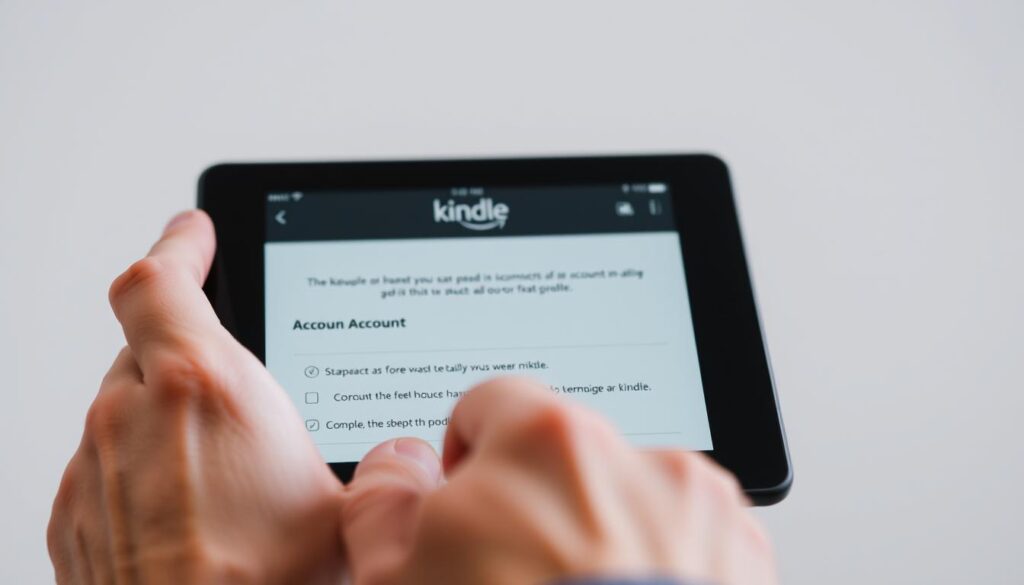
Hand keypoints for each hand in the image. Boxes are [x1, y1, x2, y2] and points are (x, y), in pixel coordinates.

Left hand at [47, 211, 344, 583]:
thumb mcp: (340, 505)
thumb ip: (359, 458)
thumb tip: (394, 458)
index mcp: (205, 390)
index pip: (160, 279)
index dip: (179, 244)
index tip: (196, 231)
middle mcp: (131, 418)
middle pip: (146, 345)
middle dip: (187, 350)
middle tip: (234, 387)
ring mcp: (94, 469)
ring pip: (124, 406)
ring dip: (165, 415)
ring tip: (219, 471)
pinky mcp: (74, 516)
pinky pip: (106, 462)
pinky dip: (141, 466)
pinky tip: (187, 512)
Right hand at [342, 377, 777, 584]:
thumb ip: (383, 506)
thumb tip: (394, 467)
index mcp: (546, 443)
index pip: (492, 404)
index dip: (468, 458)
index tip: (467, 507)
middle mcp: (634, 457)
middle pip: (567, 457)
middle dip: (539, 504)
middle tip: (518, 579)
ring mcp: (698, 510)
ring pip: (629, 499)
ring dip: (606, 537)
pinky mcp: (743, 557)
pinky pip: (688, 540)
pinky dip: (664, 568)